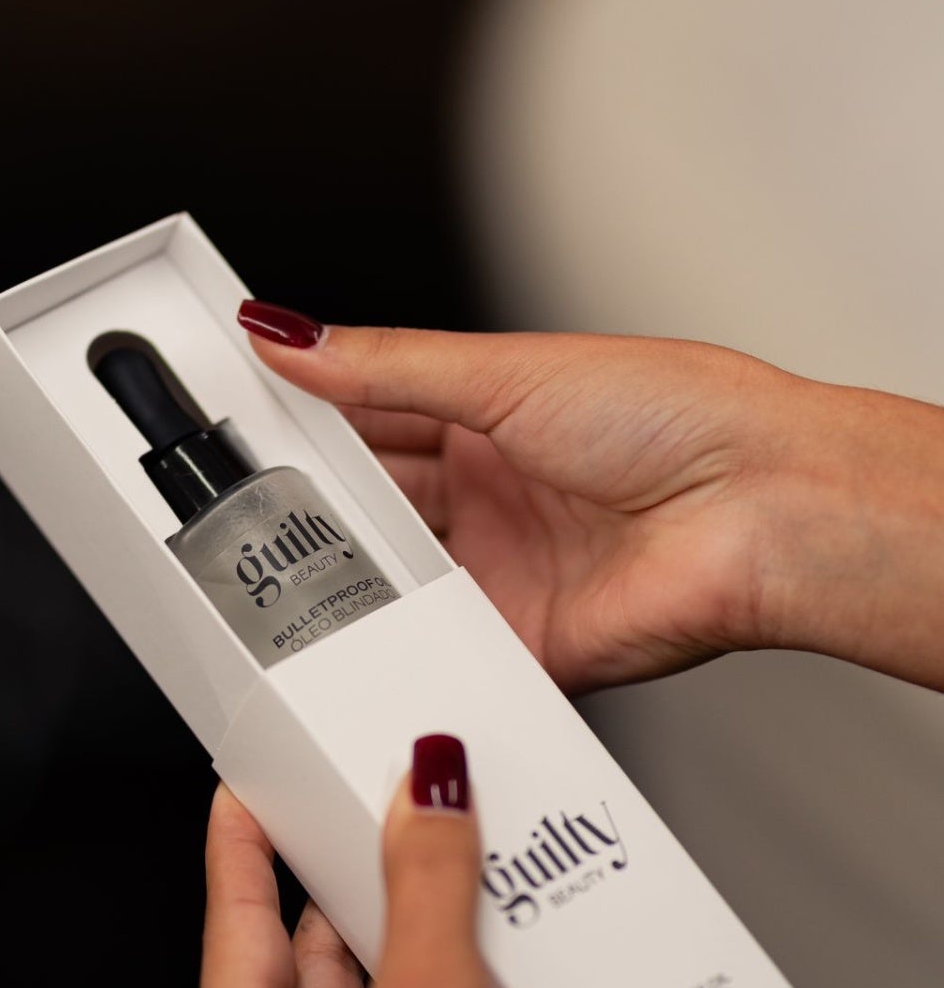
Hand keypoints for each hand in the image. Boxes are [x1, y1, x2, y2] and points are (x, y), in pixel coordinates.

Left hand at [195, 740, 738, 987]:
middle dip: (352, 891)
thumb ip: (427, 883)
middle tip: (384, 816)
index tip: (249, 785)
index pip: (230, 920)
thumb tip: (422, 785)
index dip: (241, 844)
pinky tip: (518, 979)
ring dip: (423, 950)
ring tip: (468, 883)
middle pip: (310, 964)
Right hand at [235, 306, 943, 692]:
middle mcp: (491, 497)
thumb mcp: (506, 372)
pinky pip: (436, 655)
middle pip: (367, 506)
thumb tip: (286, 332)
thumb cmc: (680, 416)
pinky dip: (391, 650)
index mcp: (489, 417)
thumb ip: (382, 367)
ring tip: (273, 565)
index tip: (226, 422)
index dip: (298, 420)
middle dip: (304, 507)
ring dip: (337, 577)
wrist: (763, 509)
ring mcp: (502, 573)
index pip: (366, 418)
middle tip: (230, 505)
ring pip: (387, 584)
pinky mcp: (519, 644)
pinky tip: (346, 636)